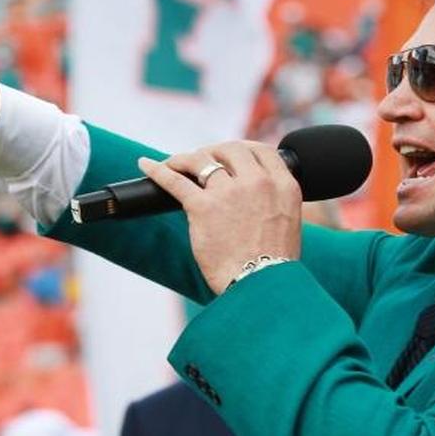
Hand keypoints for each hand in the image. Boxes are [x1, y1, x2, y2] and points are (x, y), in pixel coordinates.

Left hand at [138, 141, 301, 293]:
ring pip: (201, 160)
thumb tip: (255, 198)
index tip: (232, 155)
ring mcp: (229, 192)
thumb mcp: (288, 223)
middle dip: (214, 151)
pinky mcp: (203, 207)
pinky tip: (147, 165)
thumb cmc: (273, 265)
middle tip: (203, 160)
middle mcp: (258, 183)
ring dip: (186, 158)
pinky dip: (158, 170)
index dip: (244, 149)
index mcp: (284, 186)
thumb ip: (274, 202)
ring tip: (175, 163)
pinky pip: (175, 181)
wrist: (261, 286)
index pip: (262, 151)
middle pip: (231, 150)